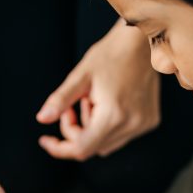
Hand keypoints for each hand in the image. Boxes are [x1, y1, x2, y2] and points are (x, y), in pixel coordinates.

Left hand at [36, 18, 159, 159]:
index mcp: (113, 115)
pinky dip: (109, 126)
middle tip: (75, 103)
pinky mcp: (150, 121)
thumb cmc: (110, 55)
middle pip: (93, 148)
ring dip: (93, 129)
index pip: (81, 149)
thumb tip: (42, 119)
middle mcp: (132, 125)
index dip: (60, 148)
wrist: (141, 43)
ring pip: (107, 144)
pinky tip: (109, 103)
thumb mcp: (80, 76)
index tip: (45, 140)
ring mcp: (143, 124)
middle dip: (77, 130)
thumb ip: (60, 100)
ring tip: (94, 100)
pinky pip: (122, 136)